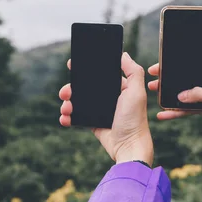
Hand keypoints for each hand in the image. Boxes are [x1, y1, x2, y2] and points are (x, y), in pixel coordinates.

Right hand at [59, 52, 153, 166]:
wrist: (128, 147)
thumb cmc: (135, 119)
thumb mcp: (136, 92)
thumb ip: (133, 72)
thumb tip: (123, 54)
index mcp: (120, 87)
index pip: (100, 74)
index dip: (86, 69)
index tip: (72, 65)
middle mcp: (109, 97)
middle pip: (84, 87)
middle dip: (71, 88)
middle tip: (64, 92)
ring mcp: (100, 111)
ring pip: (78, 101)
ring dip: (67, 103)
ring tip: (65, 108)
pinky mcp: (93, 123)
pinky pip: (76, 117)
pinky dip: (67, 117)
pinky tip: (65, 118)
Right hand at [147, 46, 201, 166]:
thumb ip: (200, 94)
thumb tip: (180, 95)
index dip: (196, 46)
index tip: (180, 40)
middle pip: (188, 72)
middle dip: (171, 70)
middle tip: (154, 70)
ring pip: (183, 90)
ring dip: (168, 90)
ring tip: (152, 88)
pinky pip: (185, 109)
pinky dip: (173, 112)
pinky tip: (162, 115)